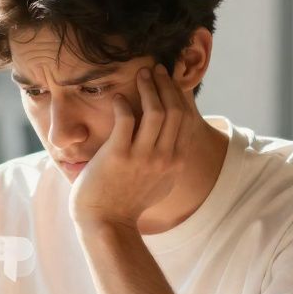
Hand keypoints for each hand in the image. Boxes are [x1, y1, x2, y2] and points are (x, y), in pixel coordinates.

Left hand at [70, 64, 200, 229]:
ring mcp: (142, 157)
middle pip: (174, 110)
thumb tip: (172, 140)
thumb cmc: (127, 202)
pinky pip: (126, 119)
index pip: (186, 119)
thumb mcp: (160, 182)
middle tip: (156, 70)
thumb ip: (169, 160)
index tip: (169, 81)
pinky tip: (119, 97)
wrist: (106, 222)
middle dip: (166, 85)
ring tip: (141, 75)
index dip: (178, 95)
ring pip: (155, 111)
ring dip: (149, 88)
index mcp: (176, 162)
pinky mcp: (119, 155)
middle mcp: (165, 158)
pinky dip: (124, 104)